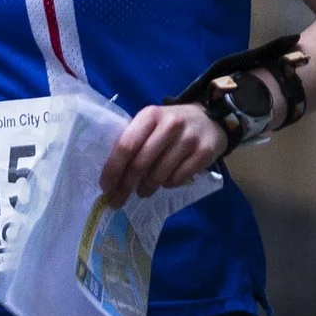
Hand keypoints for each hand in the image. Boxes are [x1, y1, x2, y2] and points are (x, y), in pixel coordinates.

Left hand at [99, 101, 226, 207]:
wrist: (210, 119)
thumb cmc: (170, 125)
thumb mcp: (151, 123)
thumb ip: (133, 141)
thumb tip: (112, 175)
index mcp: (151, 115)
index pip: (126, 145)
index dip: (113, 168)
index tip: (105, 187)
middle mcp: (170, 124)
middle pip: (141, 163)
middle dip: (125, 186)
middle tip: (117, 200)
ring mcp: (189, 139)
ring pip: (159, 175)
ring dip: (147, 188)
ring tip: (144, 191)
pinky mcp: (205, 153)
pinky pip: (177, 179)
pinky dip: (168, 184)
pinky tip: (167, 180)